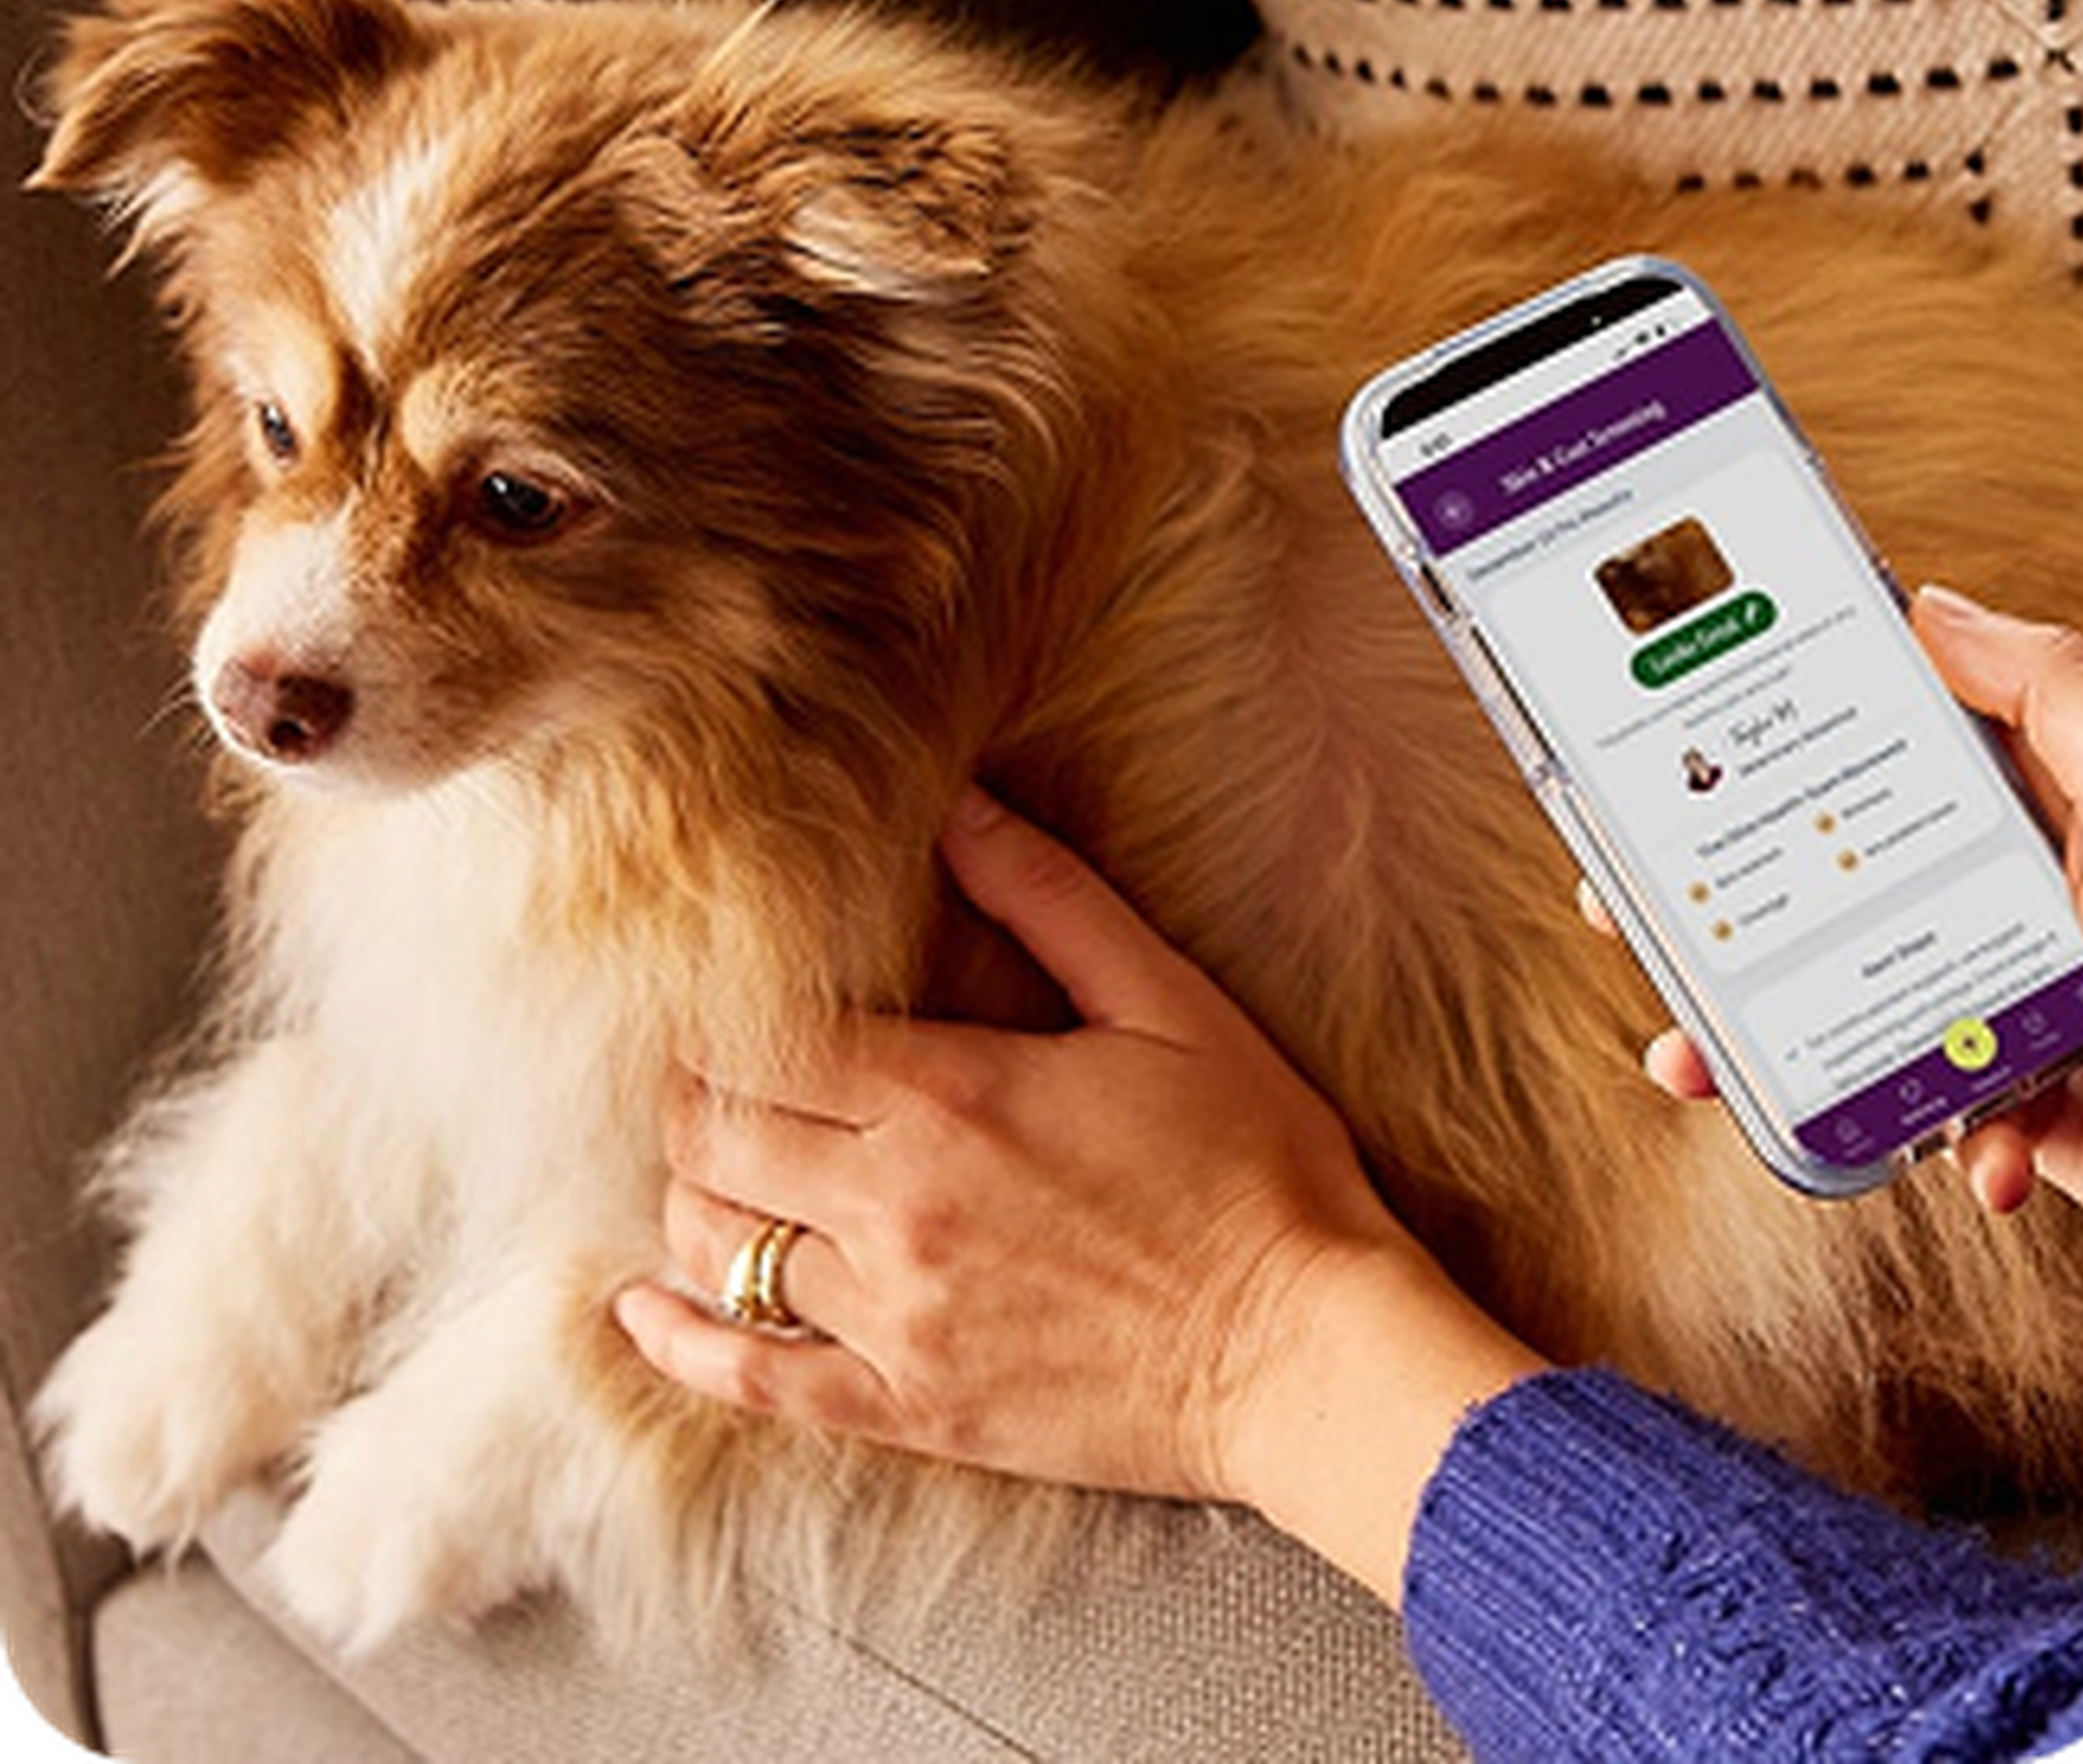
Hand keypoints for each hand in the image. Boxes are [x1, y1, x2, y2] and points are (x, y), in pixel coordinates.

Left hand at [616, 788, 1543, 1600]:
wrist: (1308, 1355)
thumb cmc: (1257, 1169)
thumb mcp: (1167, 1004)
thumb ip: (1050, 900)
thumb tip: (961, 809)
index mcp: (952, 1097)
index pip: (770, 1040)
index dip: (722, 1014)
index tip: (710, 994)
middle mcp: (897, 1208)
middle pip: (721, 1138)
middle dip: (690, 1095)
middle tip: (697, 1070)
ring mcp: (896, 1320)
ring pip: (720, 1249)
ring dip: (690, 1196)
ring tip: (701, 1161)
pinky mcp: (913, 1410)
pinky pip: (756, 1382)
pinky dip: (680, 1343)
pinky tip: (637, 1311)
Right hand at [1604, 590, 2082, 1241]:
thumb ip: (2049, 692)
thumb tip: (1929, 605)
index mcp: (2036, 811)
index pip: (1876, 759)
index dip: (1769, 754)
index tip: (1677, 758)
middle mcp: (2011, 899)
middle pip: (1828, 885)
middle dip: (1721, 908)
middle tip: (1630, 910)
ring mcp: (2006, 1006)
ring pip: (1841, 1008)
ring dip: (1761, 1041)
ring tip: (1696, 1055)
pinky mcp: (2020, 1111)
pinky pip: (1925, 1119)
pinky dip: (1911, 1141)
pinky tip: (1935, 1149)